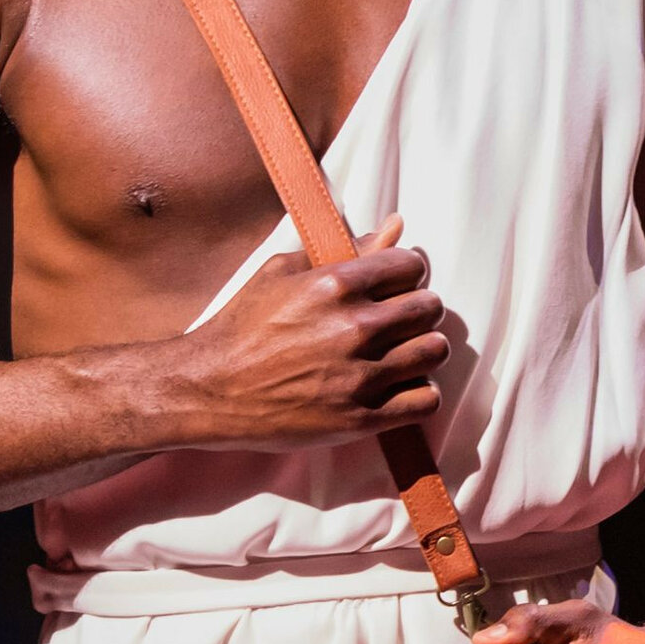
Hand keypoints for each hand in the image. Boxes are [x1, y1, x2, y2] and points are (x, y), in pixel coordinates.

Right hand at [164, 215, 447, 448]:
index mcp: (336, 283)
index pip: (412, 266)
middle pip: (429, 308)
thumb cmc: (243, 326)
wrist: (210, 388)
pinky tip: (398, 386)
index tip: (396, 286)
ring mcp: (360, 375)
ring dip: (422, 349)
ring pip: (434, 351)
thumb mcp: (284, 272)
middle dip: (418, 310)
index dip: (407, 273)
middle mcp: (355, 326)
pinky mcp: (360, 418)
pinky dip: (419, 392)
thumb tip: (396, 225)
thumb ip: (347, 248)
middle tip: (398, 321)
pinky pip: (425, 400)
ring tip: (401, 353)